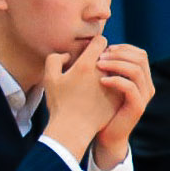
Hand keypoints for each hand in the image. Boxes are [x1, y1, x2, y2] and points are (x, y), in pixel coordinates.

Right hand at [41, 36, 116, 160]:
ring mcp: (113, 85)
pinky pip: (120, 84)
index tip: (90, 52)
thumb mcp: (49, 78)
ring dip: (111, 71)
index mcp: (86, 64)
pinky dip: (114, 85)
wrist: (73, 129)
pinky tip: (102, 94)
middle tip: (96, 65)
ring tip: (99, 80)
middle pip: (111, 55)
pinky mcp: (119, 97)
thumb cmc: (60, 104)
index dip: (95, 44)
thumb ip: (56, 59)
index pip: (101, 41)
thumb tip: (68, 56)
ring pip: (117, 70)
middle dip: (105, 57)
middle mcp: (103, 72)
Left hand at [91, 43, 153, 166]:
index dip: (122, 48)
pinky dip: (115, 80)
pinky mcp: (138, 107)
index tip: (103, 50)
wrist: (105, 134)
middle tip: (99, 56)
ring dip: (115, 64)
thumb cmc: (101, 107)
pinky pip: (130, 87)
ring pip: (136, 70)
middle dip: (119, 53)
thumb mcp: (106, 83)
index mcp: (142, 78)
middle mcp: (147, 85)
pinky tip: (101, 80)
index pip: (139, 53)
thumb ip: (108, 68)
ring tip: (98, 65)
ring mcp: (144, 96)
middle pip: (141, 58)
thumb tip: (97, 47)